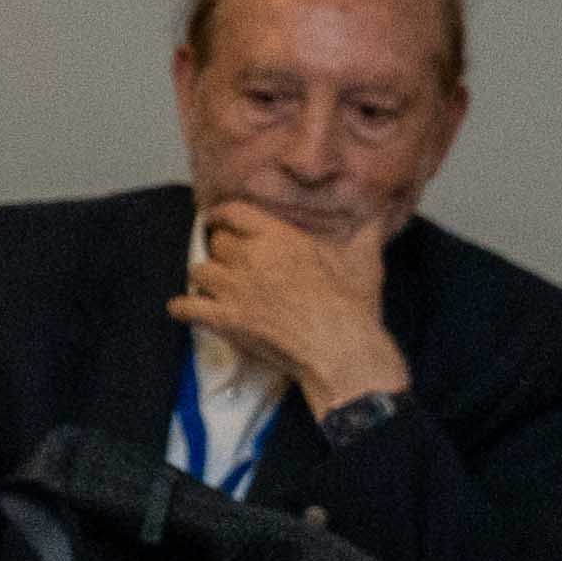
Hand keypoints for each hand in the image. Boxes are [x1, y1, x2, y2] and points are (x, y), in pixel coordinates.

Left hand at [175, 203, 403, 419]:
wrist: (341, 349)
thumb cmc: (353, 305)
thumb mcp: (364, 260)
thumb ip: (366, 232)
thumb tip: (379, 212)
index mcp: (279, 237)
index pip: (234, 213)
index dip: (221, 215)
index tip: (217, 219)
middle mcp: (251, 258)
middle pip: (217, 243)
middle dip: (221, 250)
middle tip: (228, 261)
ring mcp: (234, 289)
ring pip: (199, 271)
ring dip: (205, 277)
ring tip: (213, 284)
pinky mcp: (225, 319)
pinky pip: (186, 307)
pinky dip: (182, 307)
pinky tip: (184, 308)